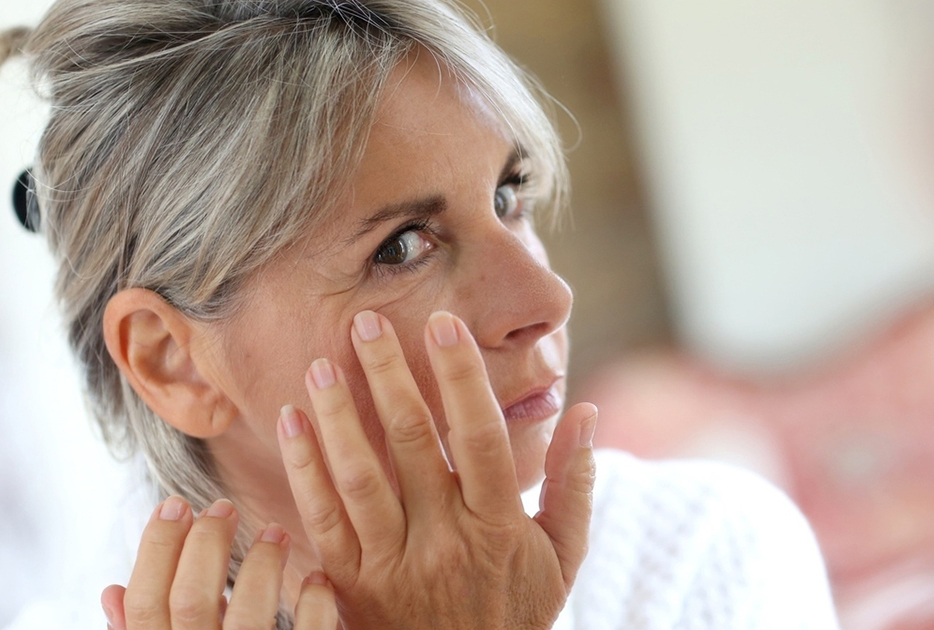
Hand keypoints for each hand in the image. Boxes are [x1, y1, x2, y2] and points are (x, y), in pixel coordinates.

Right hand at [101, 497, 337, 629]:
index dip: (156, 548)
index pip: (145, 602)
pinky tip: (317, 579)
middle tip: (223, 506)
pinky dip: (314, 605)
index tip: (175, 504)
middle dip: (207, 544)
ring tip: (276, 532)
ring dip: (264, 565)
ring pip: (250, 615)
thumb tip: (112, 592)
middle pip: (193, 601)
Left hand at [276, 310, 596, 628]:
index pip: (479, 437)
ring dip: (337, 416)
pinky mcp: (352, 583)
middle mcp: (443, 539)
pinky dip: (304, 468)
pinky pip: (323, 519)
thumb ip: (575, 482)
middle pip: (411, 445)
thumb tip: (585, 410)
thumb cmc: (518, 613)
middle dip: (388, 377)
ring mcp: (393, 563)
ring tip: (323, 363)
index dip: (462, 378)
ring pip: (359, 477)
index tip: (444, 324)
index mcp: (497, 525)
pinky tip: (291, 422)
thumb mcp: (562, 556)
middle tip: (367, 323)